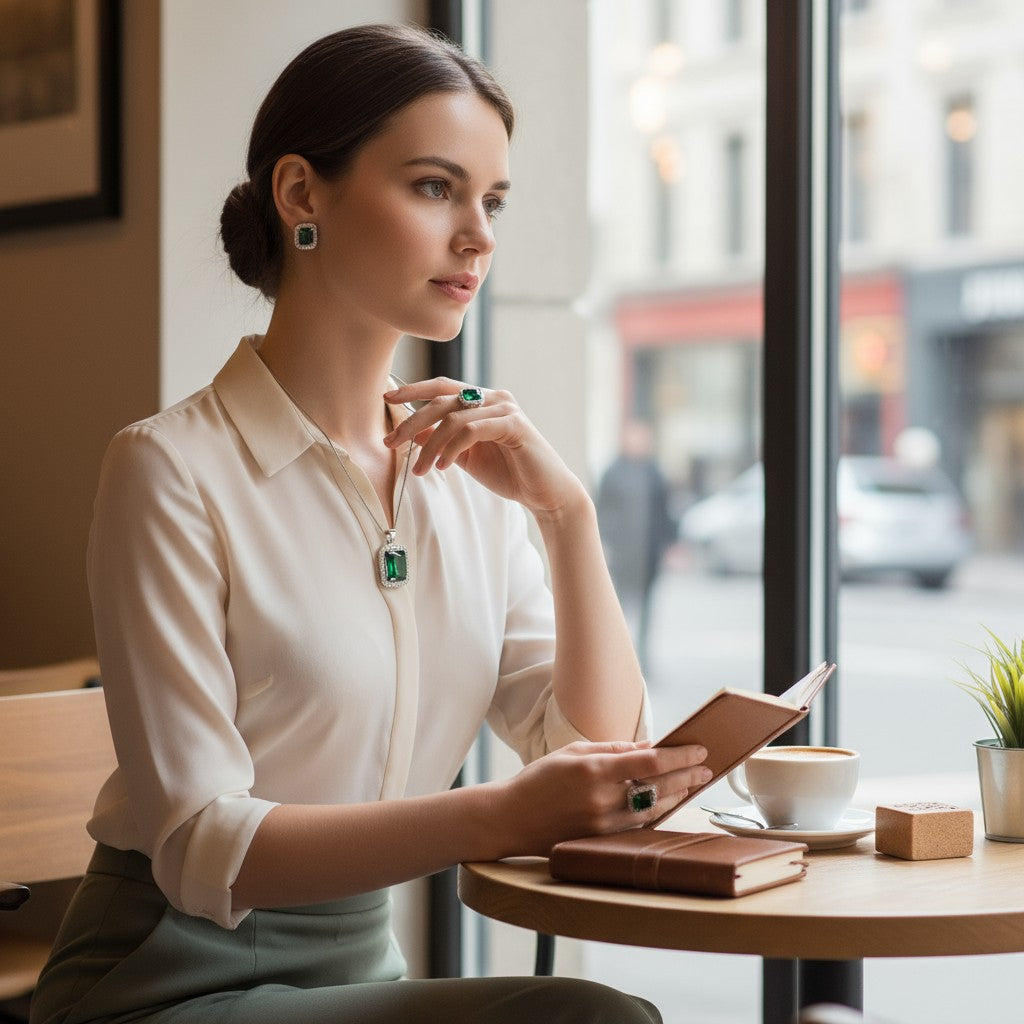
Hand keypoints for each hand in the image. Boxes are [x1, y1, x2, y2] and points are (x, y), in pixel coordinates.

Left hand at [383, 378, 584, 518]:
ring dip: (430, 445)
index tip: (386, 400)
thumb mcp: (465, 456)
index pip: (442, 387)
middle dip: (411, 421)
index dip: (413, 391)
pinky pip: (471, 430)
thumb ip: (443, 440)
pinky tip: (444, 467)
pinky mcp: (514, 425)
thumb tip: (411, 431)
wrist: (544, 493)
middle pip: (442, 399)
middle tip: (390, 442)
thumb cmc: (508, 473)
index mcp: (483, 400)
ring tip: (420, 470)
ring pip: (453, 417)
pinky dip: (452, 448)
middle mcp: (494, 397)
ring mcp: (505, 409)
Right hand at [491, 740, 711, 856]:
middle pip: (658, 788)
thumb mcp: (573, 752)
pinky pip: (637, 825)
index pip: (650, 763)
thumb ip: (612, 749)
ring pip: (653, 810)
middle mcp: (602, 799)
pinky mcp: (601, 841)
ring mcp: (603, 824)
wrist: (510, 819)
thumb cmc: (539, 779)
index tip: (699, 748)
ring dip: (678, 796)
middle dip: (687, 776)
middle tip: (707, 768)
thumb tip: (647, 747)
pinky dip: (657, 812)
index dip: (679, 756)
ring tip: (694, 784)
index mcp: (595, 770)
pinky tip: (669, 804)